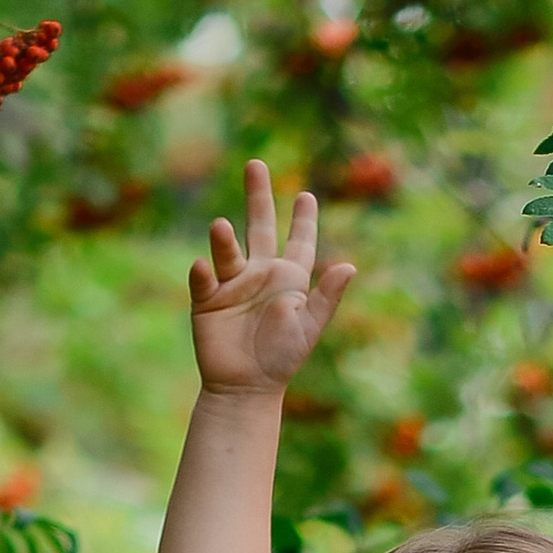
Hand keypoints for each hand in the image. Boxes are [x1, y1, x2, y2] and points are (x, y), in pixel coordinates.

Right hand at [189, 157, 354, 396]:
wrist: (246, 388)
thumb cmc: (281, 358)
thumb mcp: (309, 327)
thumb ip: (327, 297)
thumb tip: (349, 266)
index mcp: (288, 279)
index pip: (300, 242)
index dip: (304, 220)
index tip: (307, 195)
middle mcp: (260, 274)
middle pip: (259, 227)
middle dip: (258, 197)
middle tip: (256, 164)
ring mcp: (232, 284)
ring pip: (228, 251)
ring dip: (224, 239)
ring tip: (221, 226)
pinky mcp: (207, 300)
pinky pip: (204, 280)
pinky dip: (203, 273)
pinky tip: (202, 266)